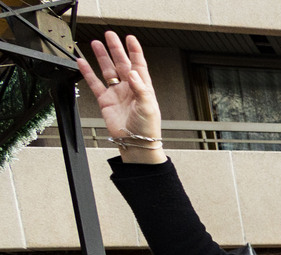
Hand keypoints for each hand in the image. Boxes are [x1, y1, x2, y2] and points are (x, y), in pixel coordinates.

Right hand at [76, 32, 165, 164]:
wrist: (135, 142)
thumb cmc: (147, 127)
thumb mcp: (148, 106)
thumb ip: (140, 88)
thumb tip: (132, 72)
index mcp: (143, 87)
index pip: (138, 65)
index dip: (134, 51)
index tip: (130, 38)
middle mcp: (129, 88)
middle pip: (121, 63)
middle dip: (116, 49)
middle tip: (110, 35)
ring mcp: (117, 93)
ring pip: (108, 70)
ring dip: (102, 57)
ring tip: (96, 43)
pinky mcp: (105, 101)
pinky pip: (95, 83)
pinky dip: (87, 73)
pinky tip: (82, 62)